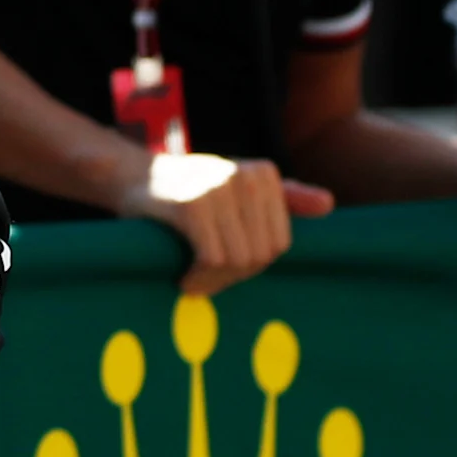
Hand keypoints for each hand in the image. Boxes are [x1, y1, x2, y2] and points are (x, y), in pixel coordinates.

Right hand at [119, 150, 327, 296]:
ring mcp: (218, 189)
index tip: (223, 270)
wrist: (128, 175)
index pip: (278, 244)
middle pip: (260, 255)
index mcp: (263, 173)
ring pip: (238, 260)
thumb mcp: (234, 187)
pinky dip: (199, 279)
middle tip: (204, 281)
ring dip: (214, 283)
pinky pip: (212, 258)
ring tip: (194, 281)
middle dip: (233, 278)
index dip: (252, 268)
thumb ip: (283, 197)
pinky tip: (184, 279)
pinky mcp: (191, 205)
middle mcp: (246, 177)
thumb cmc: (184, 187)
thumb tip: (329, 204)